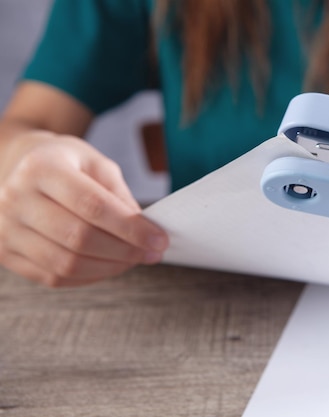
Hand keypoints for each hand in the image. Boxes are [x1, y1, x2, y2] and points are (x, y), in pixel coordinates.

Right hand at [0, 131, 168, 285]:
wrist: (18, 166)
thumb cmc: (66, 164)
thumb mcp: (96, 164)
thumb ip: (119, 195)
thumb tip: (144, 232)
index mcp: (42, 168)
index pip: (92, 205)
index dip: (130, 228)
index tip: (160, 240)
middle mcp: (16, 198)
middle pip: (78, 238)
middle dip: (124, 251)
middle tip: (152, 253)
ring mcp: (5, 229)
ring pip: (66, 264)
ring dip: (110, 267)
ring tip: (133, 260)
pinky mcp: (4, 253)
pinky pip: (53, 277)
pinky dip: (89, 276)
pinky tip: (109, 266)